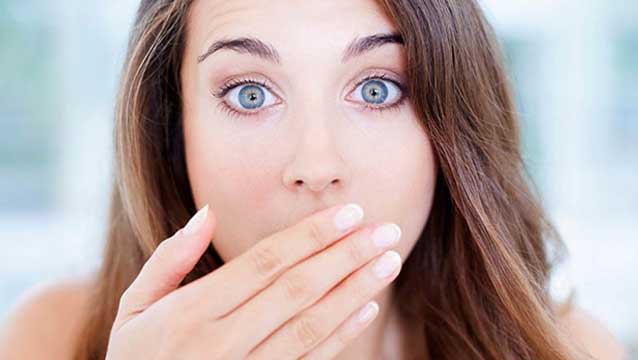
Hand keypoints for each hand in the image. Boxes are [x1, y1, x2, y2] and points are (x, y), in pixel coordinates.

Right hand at [105, 202, 402, 358]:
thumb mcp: (135, 309)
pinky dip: (343, 333)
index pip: (265, 263)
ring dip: (356, 290)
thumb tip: (206, 213)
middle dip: (346, 255)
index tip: (349, 212)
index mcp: (191, 313)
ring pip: (313, 324)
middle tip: (386, 229)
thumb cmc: (136, 359)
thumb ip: (169, 260)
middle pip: (298, 289)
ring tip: (389, 261)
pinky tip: (368, 305)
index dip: (311, 235)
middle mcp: (223, 343)